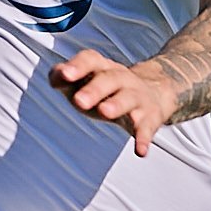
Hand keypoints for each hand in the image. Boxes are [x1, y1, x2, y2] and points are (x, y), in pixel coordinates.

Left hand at [49, 48, 177, 156]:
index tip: (65, 75)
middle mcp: (122, 79)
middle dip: (94, 89)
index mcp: (103, 68)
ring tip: (105, 112)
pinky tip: (140, 150)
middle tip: (79, 101)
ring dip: (117, 105)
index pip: (91, 60)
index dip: (77, 66)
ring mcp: (137, 97)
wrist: (155, 93)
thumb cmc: (110, 90)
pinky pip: (147, 128)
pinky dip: (144, 139)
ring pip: (128, 98)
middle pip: (109, 79)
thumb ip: (65, 78)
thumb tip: (55, 77)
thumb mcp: (86, 82)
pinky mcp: (150, 118)